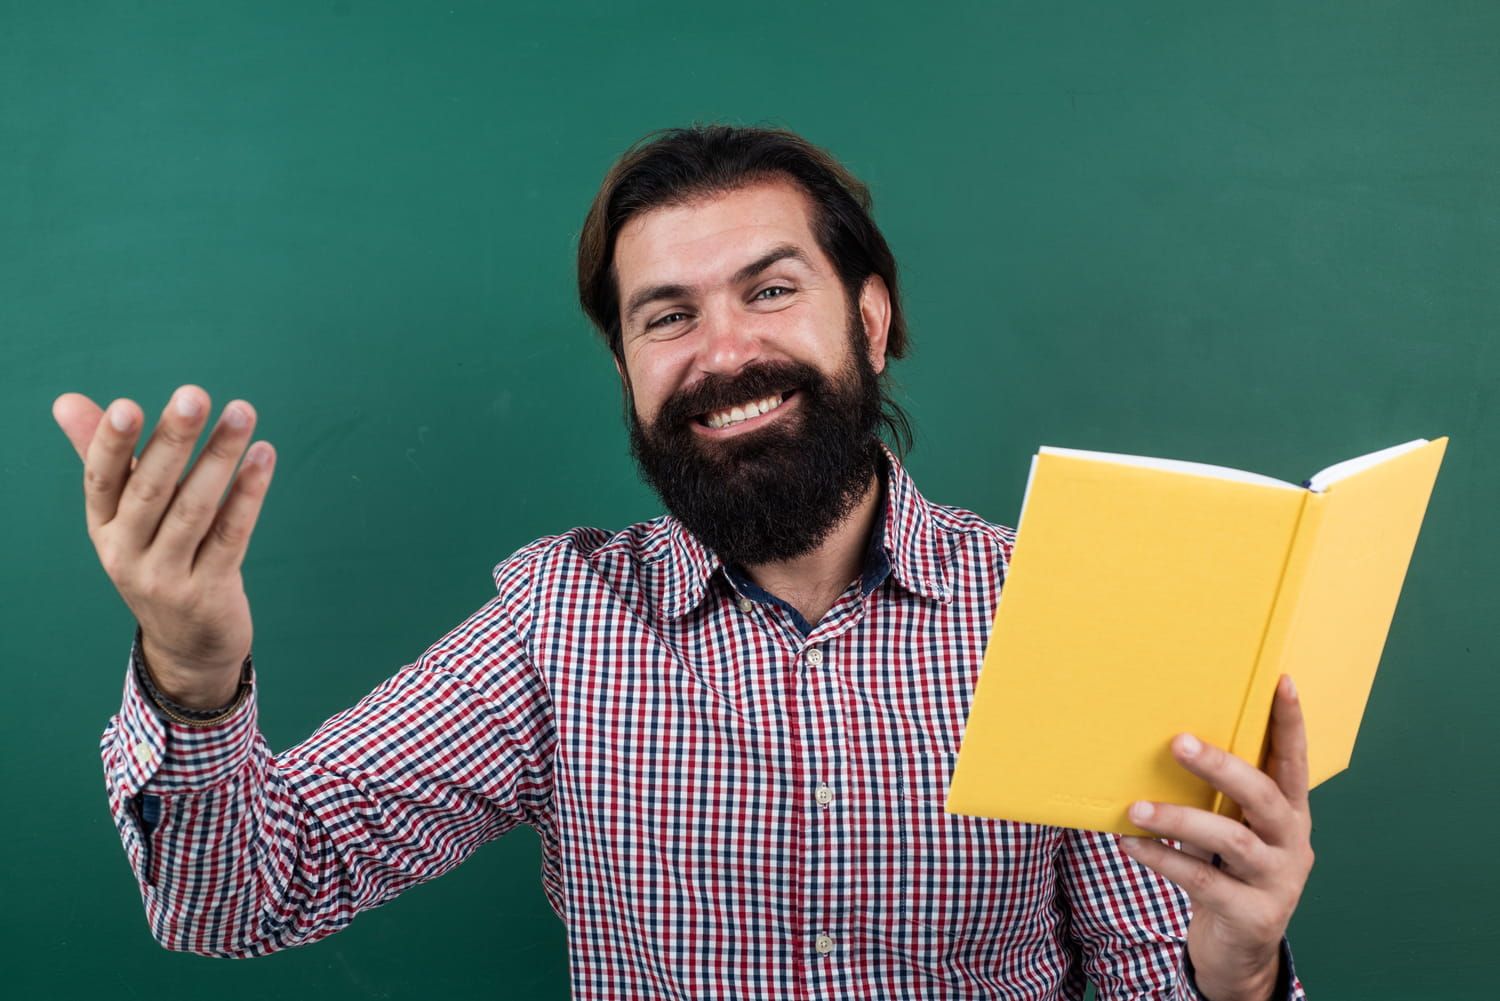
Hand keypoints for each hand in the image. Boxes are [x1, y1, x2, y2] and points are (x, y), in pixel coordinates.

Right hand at [53, 386, 276, 707]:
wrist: (186, 646)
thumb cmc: (155, 558)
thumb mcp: (123, 516)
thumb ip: (103, 456)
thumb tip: (65, 401)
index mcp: (103, 528)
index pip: (101, 480)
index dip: (110, 444)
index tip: (127, 405)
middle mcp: (127, 553)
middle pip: (151, 490)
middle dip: (173, 440)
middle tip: (194, 394)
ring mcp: (167, 576)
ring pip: (195, 509)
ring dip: (220, 457)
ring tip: (242, 412)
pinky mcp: (209, 591)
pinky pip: (231, 535)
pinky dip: (249, 493)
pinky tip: (264, 456)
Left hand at [1119, 675, 1313, 1000]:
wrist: (1239, 951)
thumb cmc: (1228, 872)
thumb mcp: (1230, 831)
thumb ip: (1216, 798)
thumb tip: (1166, 746)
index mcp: (1291, 813)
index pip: (1294, 761)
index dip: (1290, 724)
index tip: (1282, 681)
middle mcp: (1293, 843)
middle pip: (1264, 796)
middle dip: (1222, 767)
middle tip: (1179, 742)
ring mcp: (1279, 881)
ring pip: (1232, 841)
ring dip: (1180, 819)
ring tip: (1137, 808)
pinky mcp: (1254, 915)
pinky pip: (1203, 881)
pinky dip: (1163, 859)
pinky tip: (1131, 844)